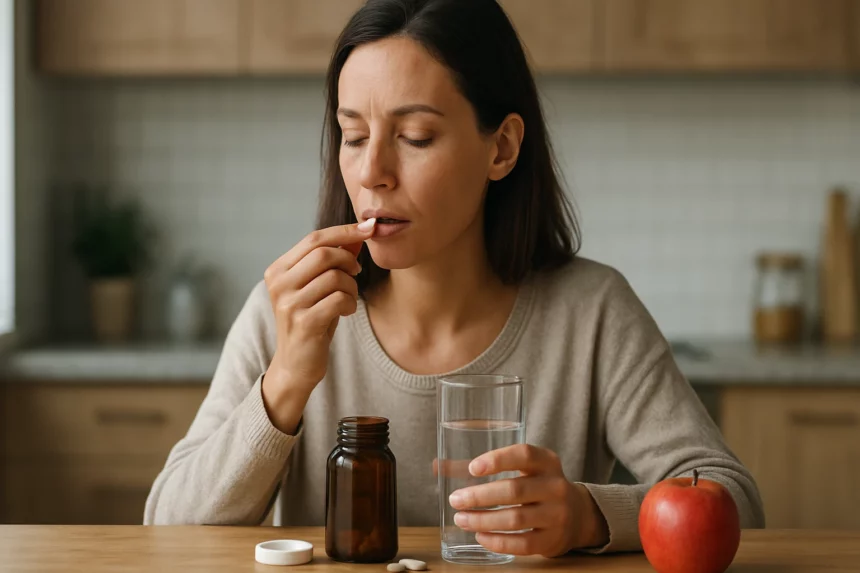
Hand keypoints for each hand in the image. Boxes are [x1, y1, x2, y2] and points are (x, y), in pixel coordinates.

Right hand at [261, 219, 374, 433]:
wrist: (296, 364)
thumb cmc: (311, 320)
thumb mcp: (317, 287)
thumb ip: (331, 261)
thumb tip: (357, 233)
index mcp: (278, 270)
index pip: (313, 239)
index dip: (344, 231)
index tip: (368, 228)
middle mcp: (279, 284)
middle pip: (324, 254)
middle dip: (349, 261)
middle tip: (356, 273)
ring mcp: (289, 304)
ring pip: (334, 277)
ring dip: (351, 286)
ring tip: (347, 298)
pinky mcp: (304, 323)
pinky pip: (339, 300)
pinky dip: (350, 303)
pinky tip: (345, 312)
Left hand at [448, 444, 608, 556]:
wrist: (579, 515)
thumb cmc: (540, 486)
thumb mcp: (527, 469)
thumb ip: (490, 465)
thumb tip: (437, 466)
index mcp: (548, 462)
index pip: (524, 454)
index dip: (498, 459)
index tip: (472, 468)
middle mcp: (556, 487)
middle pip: (514, 490)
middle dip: (480, 496)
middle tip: (455, 499)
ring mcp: (557, 515)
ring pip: (515, 519)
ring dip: (483, 520)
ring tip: (461, 519)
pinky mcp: (553, 540)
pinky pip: (521, 544)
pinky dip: (497, 541)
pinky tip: (480, 536)